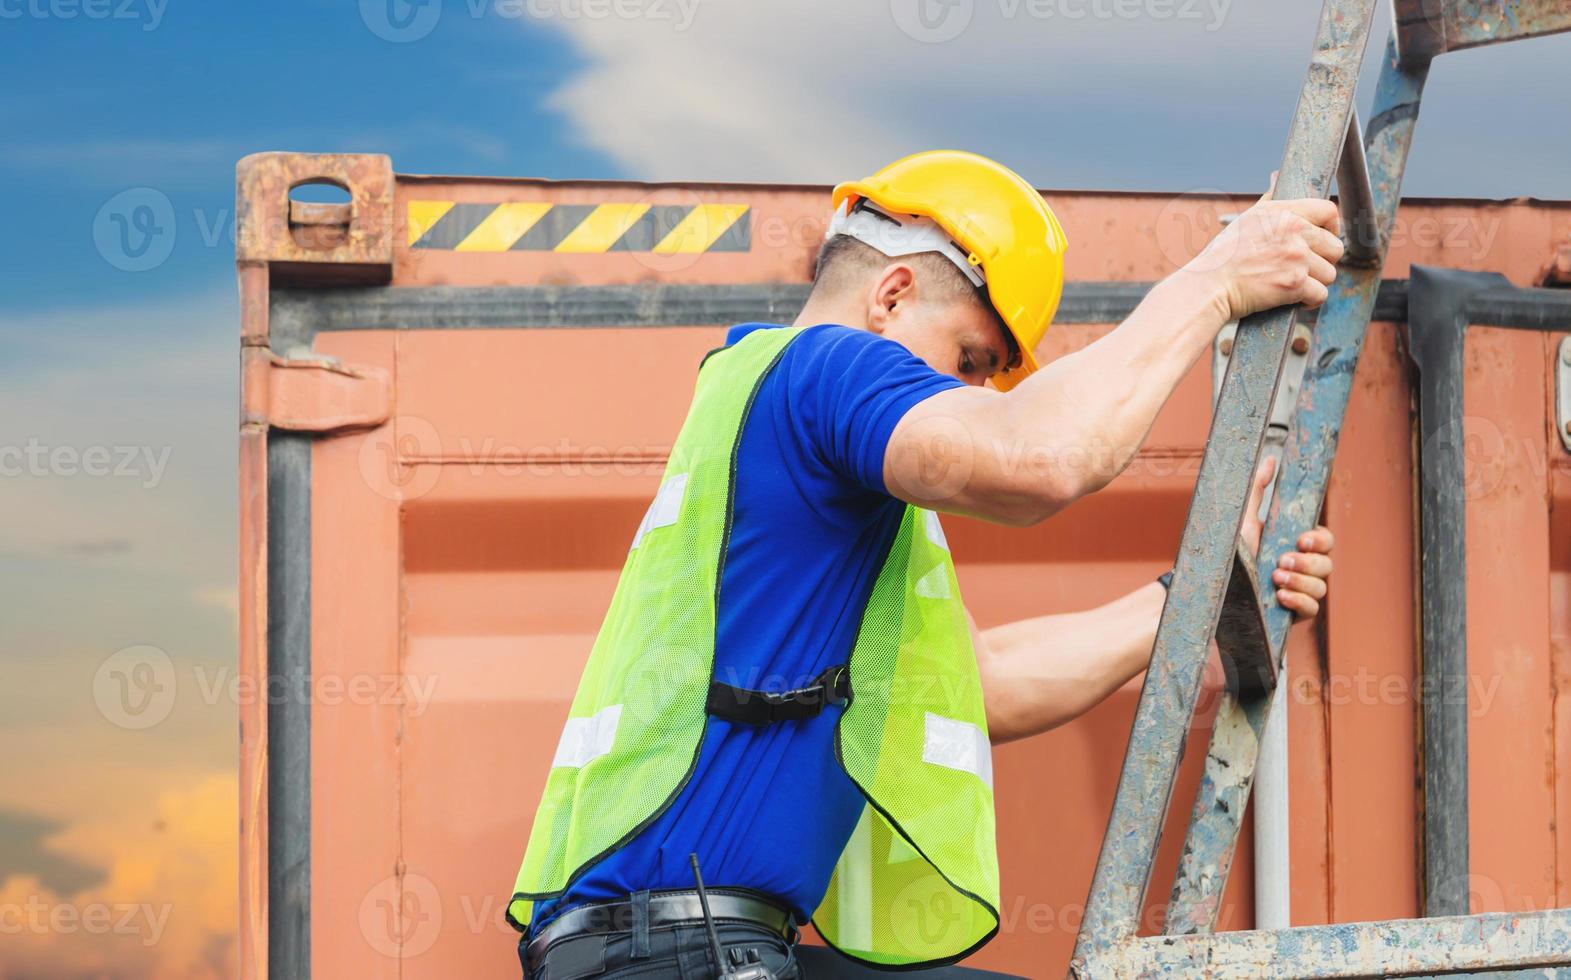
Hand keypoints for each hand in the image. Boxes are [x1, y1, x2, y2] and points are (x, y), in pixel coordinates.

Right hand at [1185, 176, 1344, 321]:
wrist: (1208, 286)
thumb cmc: (1222, 257)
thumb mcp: (1245, 219)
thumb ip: (1269, 202)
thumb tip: (1276, 177)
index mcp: (1282, 213)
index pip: (1328, 211)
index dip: (1332, 227)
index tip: (1325, 238)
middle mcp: (1293, 232)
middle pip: (1334, 247)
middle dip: (1323, 261)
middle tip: (1306, 269)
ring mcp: (1296, 258)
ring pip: (1329, 273)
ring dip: (1315, 283)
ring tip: (1296, 285)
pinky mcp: (1294, 284)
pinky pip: (1320, 294)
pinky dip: (1309, 300)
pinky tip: (1296, 299)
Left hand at [1239, 457, 1333, 619]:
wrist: (1212, 589)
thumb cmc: (1230, 554)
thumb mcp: (1241, 519)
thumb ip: (1257, 489)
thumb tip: (1271, 459)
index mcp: (1294, 545)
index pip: (1324, 540)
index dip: (1320, 539)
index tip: (1302, 539)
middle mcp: (1301, 568)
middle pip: (1327, 564)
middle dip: (1308, 562)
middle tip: (1283, 560)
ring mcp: (1299, 591)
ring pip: (1321, 587)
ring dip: (1301, 581)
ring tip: (1276, 577)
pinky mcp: (1293, 614)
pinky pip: (1312, 609)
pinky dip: (1299, 601)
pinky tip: (1281, 596)